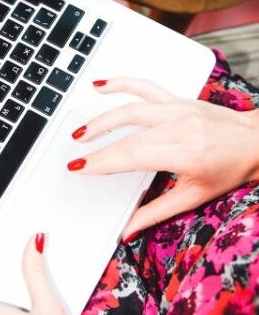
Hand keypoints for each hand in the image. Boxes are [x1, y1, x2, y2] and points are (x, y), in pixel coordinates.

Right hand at [69, 78, 258, 237]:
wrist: (256, 142)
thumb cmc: (231, 169)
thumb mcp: (195, 197)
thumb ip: (156, 212)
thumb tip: (128, 231)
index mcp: (185, 153)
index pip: (132, 156)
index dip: (102, 162)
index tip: (80, 167)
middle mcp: (180, 127)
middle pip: (127, 136)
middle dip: (97, 148)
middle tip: (74, 157)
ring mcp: (178, 109)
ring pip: (131, 109)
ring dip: (102, 120)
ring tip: (81, 132)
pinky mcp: (178, 99)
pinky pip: (145, 87)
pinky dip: (122, 83)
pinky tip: (101, 85)